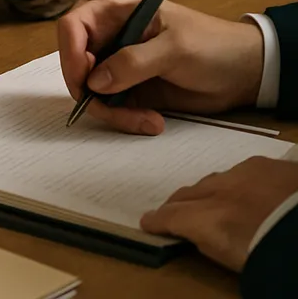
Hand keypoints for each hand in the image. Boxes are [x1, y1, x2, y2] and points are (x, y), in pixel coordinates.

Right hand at [58, 0, 264, 134]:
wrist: (245, 73)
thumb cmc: (213, 45)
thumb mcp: (175, 49)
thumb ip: (134, 62)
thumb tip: (94, 82)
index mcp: (118, 11)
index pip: (75, 25)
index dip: (70, 51)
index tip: (83, 80)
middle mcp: (112, 35)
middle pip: (76, 61)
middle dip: (89, 90)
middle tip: (111, 109)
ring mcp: (118, 64)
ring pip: (91, 90)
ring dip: (111, 111)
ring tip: (146, 121)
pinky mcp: (129, 90)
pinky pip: (111, 107)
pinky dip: (124, 119)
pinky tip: (153, 122)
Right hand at [140, 157, 297, 271]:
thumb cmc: (274, 253)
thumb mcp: (234, 256)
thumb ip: (211, 241)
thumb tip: (198, 235)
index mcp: (209, 218)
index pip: (172, 215)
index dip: (158, 220)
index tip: (147, 222)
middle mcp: (219, 190)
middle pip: (188, 193)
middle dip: (178, 202)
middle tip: (172, 210)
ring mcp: (243, 174)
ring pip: (215, 180)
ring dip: (209, 191)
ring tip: (210, 201)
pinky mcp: (267, 165)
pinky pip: (243, 171)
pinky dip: (239, 182)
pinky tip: (246, 190)